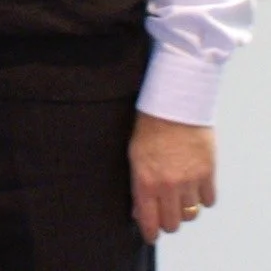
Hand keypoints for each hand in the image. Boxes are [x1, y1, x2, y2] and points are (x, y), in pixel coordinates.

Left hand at [128, 112, 215, 242]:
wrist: (173, 107)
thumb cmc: (149, 127)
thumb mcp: (134, 156)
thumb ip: (138, 185)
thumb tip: (139, 210)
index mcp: (145, 180)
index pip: (149, 221)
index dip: (150, 232)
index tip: (150, 236)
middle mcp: (168, 185)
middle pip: (172, 223)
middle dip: (167, 222)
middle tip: (164, 213)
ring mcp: (190, 181)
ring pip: (191, 215)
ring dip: (185, 210)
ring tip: (179, 198)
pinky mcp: (208, 174)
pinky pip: (209, 201)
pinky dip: (202, 198)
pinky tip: (195, 188)